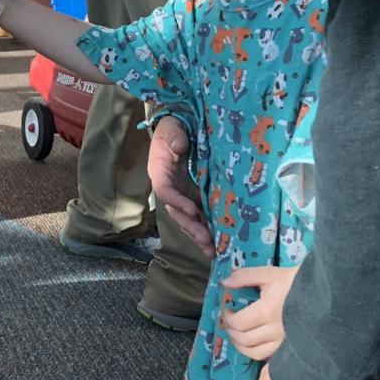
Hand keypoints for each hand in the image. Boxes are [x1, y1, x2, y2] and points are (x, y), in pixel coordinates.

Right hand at [147, 116, 212, 255]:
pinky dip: (208, 227)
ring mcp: (181, 193)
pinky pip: (199, 214)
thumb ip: (174, 136)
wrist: (175, 130)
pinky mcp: (193, 196)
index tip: (192, 210)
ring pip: (188, 218)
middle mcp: (169, 187)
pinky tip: (220, 240)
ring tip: (214, 251)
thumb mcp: (171, 128)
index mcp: (159, 172)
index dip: (177, 201)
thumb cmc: (171, 129)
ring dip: (200, 234)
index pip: (165, 190)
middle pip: (177, 212)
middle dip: (191, 227)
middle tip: (206, 241)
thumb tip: (179, 146)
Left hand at [222, 264, 298, 359]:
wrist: (324, 293)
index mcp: (267, 311)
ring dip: (241, 346)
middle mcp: (275, 330)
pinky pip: (270, 356)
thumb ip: (244, 277)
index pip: (238, 323)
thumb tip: (224, 283)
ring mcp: (284, 341)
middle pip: (244, 340)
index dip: (227, 318)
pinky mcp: (292, 346)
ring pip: (255, 353)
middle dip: (231, 332)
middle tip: (229, 323)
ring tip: (236, 336)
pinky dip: (256, 352)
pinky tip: (253, 344)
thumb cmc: (295, 281)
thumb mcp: (269, 273)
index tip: (227, 309)